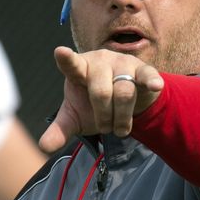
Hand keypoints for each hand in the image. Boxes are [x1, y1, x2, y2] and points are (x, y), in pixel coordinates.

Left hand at [39, 47, 163, 152]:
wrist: (125, 100)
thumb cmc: (94, 103)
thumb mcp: (75, 117)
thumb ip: (59, 130)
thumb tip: (43, 148)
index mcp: (79, 69)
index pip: (70, 64)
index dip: (66, 59)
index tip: (60, 52)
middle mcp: (100, 61)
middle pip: (101, 92)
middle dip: (104, 117)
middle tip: (106, 128)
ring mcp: (122, 63)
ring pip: (124, 93)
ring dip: (122, 118)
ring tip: (121, 128)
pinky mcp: (143, 69)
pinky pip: (147, 76)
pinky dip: (151, 82)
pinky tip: (155, 86)